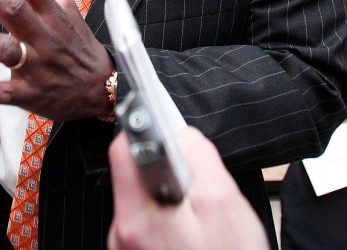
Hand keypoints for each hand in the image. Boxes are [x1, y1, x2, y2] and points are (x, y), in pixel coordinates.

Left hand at [107, 127, 267, 249]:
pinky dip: (170, 218)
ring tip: (204, 215)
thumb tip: (183, 134)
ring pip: (143, 201)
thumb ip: (199, 157)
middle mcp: (122, 236)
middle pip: (133, 176)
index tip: (155, 110)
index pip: (123, 151)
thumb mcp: (224, 204)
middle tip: (200, 181)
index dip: (144, 125)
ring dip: (171, 196)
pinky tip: (197, 233)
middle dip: (166, 166)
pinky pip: (149, 225)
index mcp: (136, 219)